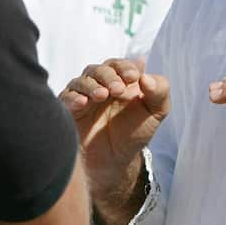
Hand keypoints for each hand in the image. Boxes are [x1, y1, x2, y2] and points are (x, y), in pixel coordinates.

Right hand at [60, 59, 169, 195]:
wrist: (117, 159)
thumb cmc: (136, 131)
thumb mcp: (156, 111)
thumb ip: (159, 91)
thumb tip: (147, 77)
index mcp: (120, 79)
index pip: (119, 64)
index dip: (125, 67)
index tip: (133, 78)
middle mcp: (100, 84)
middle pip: (99, 70)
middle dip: (109, 76)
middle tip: (118, 90)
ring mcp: (83, 96)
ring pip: (81, 81)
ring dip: (91, 85)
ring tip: (102, 95)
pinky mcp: (70, 111)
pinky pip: (66, 98)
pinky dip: (73, 97)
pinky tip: (82, 102)